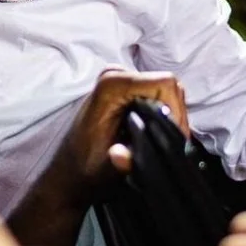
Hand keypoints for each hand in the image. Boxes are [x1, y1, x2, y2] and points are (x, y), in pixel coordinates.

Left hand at [58, 69, 187, 198]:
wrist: (69, 171)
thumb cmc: (86, 168)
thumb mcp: (106, 168)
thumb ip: (119, 161)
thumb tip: (123, 156)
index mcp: (111, 85)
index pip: (165, 84)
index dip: (176, 111)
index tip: (175, 137)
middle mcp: (115, 74)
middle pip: (167, 85)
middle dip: (175, 115)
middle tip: (172, 143)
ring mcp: (119, 78)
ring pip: (165, 89)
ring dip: (170, 115)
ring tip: (163, 140)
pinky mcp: (123, 87)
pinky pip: (156, 93)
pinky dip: (162, 112)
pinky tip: (155, 132)